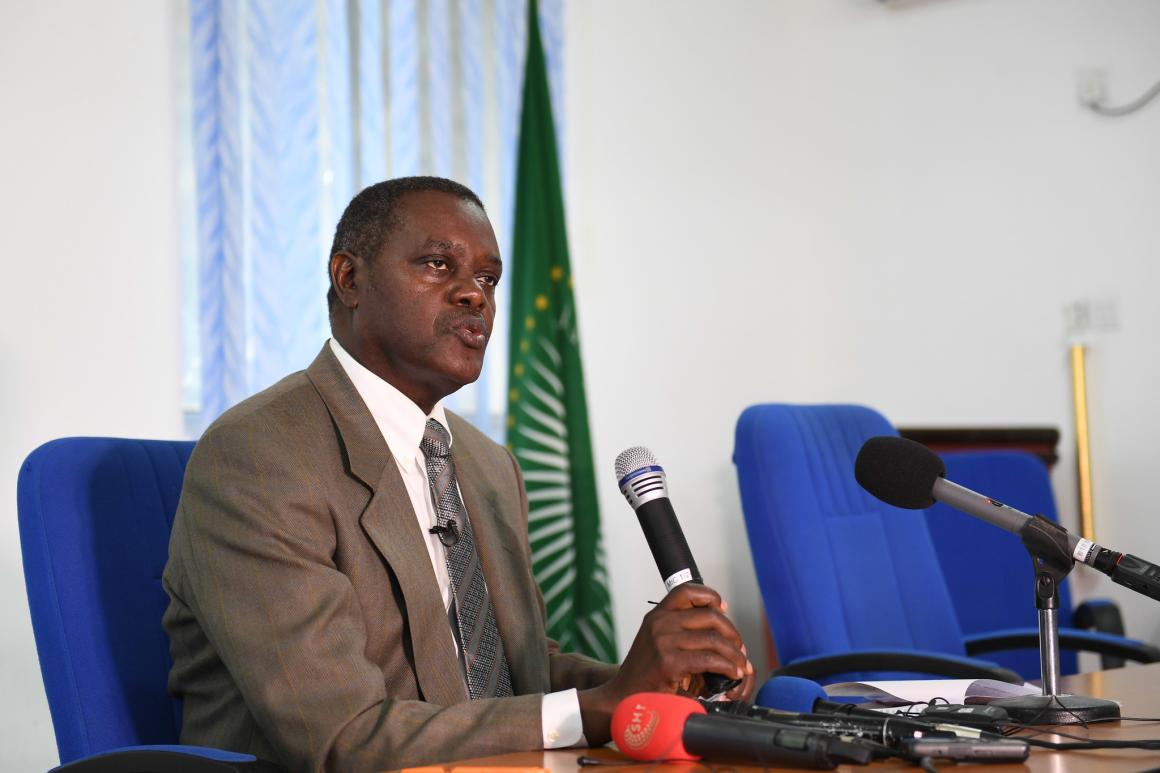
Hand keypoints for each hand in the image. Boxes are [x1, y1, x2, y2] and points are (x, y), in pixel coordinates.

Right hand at [577, 583, 753, 743]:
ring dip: (734, 653)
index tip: (723, 608)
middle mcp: (659, 623)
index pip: (687, 591)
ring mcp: (663, 641)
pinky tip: (732, 674)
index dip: (710, 596)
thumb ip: (682, 630)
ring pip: (714, 639)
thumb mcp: (659, 641)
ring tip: (740, 666)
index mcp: (657, 615)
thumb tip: (722, 628)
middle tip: (739, 648)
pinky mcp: (669, 662)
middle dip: (732, 632)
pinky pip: (709, 659)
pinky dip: (727, 666)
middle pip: (710, 615)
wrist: (625, 696)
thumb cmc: (647, 673)